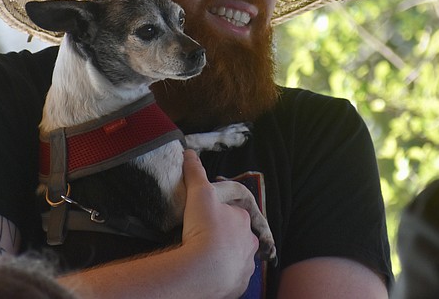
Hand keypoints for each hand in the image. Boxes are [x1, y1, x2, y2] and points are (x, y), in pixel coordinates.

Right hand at [180, 149, 258, 296]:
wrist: (203, 269)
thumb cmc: (204, 229)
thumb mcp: (199, 193)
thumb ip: (195, 172)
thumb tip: (189, 152)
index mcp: (243, 221)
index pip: (235, 214)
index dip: (220, 215)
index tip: (206, 219)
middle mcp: (249, 244)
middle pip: (238, 238)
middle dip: (225, 238)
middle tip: (204, 240)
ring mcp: (245, 267)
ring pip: (236, 259)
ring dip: (224, 258)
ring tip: (204, 260)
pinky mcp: (238, 286)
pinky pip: (231, 279)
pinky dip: (222, 277)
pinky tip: (208, 276)